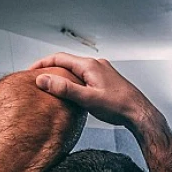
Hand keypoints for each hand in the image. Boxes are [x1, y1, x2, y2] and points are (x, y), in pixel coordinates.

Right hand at [28, 53, 155, 129]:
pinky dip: (76, 81)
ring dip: (64, 76)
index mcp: (90, 66)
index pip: (59, 57)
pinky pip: (86, 76)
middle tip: (40, 80)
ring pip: (78, 70)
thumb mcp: (87, 99)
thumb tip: (43, 80)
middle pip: (68, 62)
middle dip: (52, 69)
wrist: (141, 114)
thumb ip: (64, 89)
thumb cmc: (119, 107)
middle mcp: (97, 65)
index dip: (42, 64)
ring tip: (54, 87)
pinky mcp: (108, 81)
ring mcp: (103, 72)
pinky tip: (74, 92)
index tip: (31, 72)